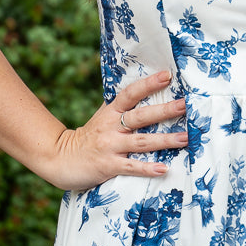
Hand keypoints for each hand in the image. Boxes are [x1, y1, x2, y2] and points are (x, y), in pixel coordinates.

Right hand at [46, 71, 186, 190]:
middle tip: (186, 105)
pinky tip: (163, 169)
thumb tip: (143, 91)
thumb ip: (120, 107)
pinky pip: (131, 166)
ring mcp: (110, 146)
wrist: (60, 158)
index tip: (167, 76)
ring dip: (165, 140)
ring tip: (185, 138)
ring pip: (142, 141)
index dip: (149, 84)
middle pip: (141, 116)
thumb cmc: (88, 137)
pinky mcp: (108, 165)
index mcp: (111, 112)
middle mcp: (111, 127)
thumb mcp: (102, 117)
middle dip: (165, 110)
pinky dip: (147, 168)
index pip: (131, 93)